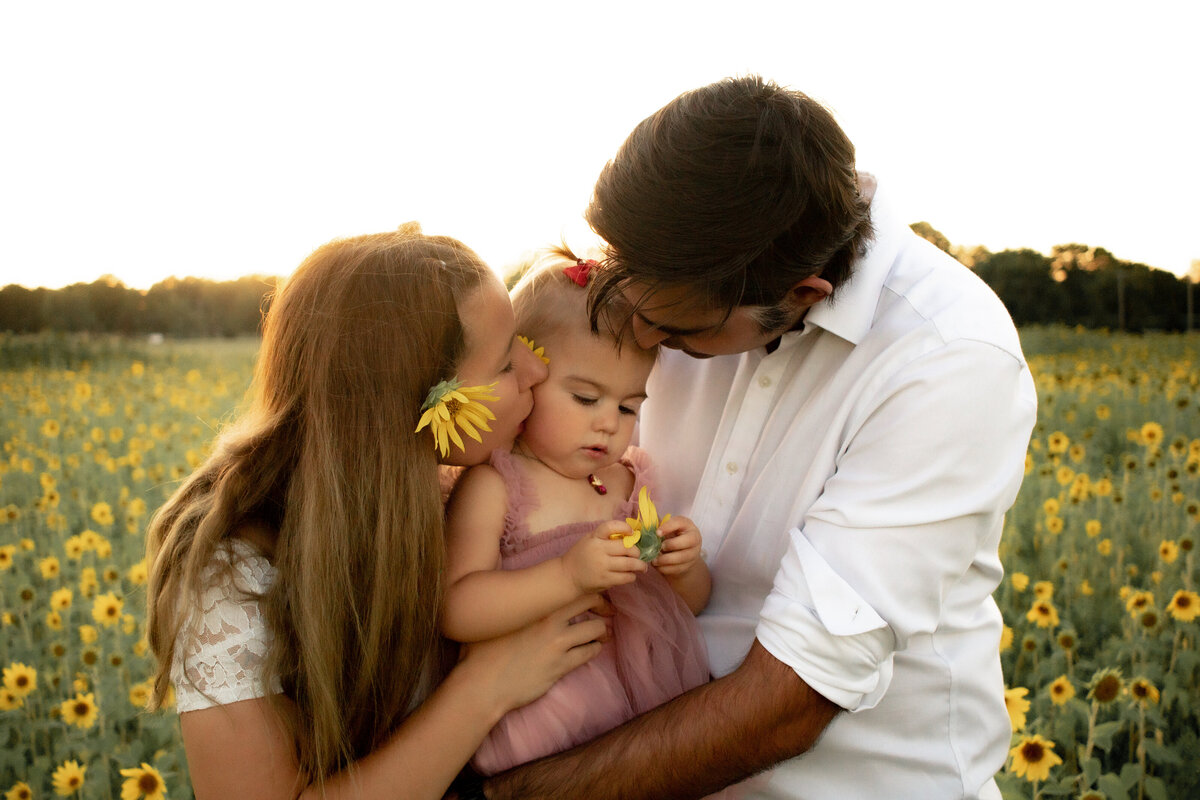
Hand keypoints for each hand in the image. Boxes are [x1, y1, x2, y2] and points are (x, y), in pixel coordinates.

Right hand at [460, 593, 607, 712]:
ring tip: (600, 634)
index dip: (584, 590)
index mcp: (533, 606)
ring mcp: (557, 643)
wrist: (482, 685)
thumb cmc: (482, 653)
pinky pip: (589, 652)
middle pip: (589, 601)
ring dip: (601, 631)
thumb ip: (511, 608)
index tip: (588, 596)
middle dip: (601, 606)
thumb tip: (515, 598)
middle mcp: (548, 619)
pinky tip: (590, 650)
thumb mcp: (494, 621)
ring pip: (596, 629)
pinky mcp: (561, 665)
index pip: (570, 586)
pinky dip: (594, 649)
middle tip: (605, 612)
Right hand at [560, 520, 647, 592]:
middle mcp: (598, 550)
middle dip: (636, 551)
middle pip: (626, 547)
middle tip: (638, 554)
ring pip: (629, 564)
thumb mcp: (589, 540)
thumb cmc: (581, 556)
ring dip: (640, 565)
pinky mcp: (605, 580)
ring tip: (642, 566)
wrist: (567, 576)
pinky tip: (630, 575)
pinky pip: (625, 577)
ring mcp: (602, 566)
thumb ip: (605, 537)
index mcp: (594, 537)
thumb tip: (630, 535)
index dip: (624, 527)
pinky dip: (632, 576)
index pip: (610, 527)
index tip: (631, 532)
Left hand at [652, 515, 702, 576]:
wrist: (681, 551)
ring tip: (654, 559)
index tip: (657, 533)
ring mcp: (694, 553)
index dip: (668, 527)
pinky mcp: (689, 565)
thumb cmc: (671, 536)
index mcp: (687, 525)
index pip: (680, 522)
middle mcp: (695, 538)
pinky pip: (677, 568)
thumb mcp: (667, 528)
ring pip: (682, 557)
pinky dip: (665, 568)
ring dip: (665, 559)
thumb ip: (659, 527)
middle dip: (672, 544)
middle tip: (660, 547)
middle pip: (688, 541)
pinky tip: (657, 565)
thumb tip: (646, 529)